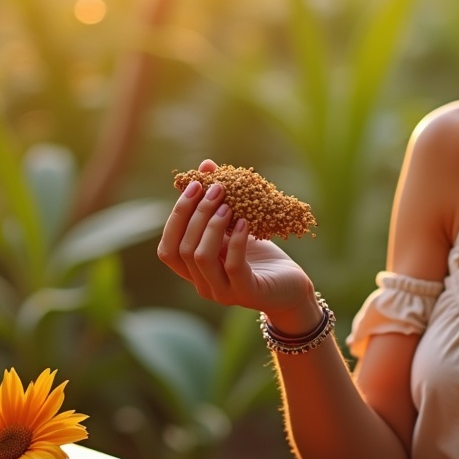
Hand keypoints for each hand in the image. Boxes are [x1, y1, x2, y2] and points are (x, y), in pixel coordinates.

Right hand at [157, 160, 317, 326]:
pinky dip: (237, 240)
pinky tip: (245, 222)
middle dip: (196, 213)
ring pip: (202, 257)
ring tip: (227, 205)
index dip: (176, 216)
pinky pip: (234, 266)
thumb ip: (217, 203)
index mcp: (194, 271)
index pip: (168, 249)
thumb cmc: (260, 257)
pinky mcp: (248, 293)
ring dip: (212, 226)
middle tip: (215, 188)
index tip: (195, 185)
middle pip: (183, 249)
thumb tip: (206, 165)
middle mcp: (203, 285)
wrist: (290, 287)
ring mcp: (223, 292)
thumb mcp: (235, 228)